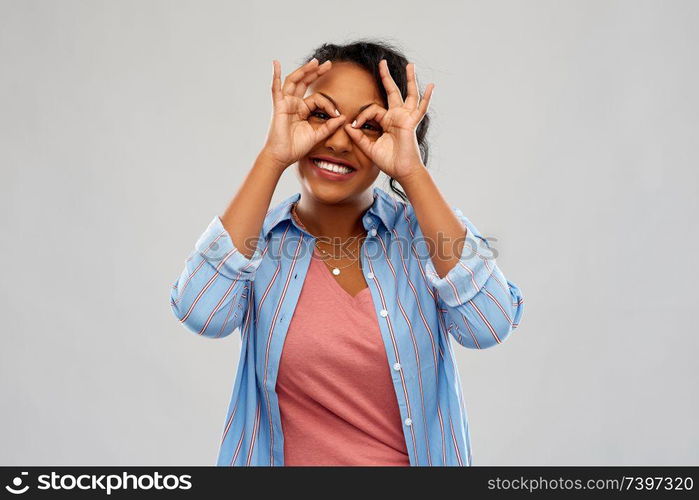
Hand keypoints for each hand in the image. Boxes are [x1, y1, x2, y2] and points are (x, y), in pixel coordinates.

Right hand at [260, 58, 346, 170]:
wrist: (283, 156)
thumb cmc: (296, 147)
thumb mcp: (317, 135)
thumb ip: (329, 126)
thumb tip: (343, 117)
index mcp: (302, 110)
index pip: (317, 99)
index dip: (329, 104)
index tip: (337, 113)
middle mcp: (293, 104)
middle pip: (304, 82)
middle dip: (315, 72)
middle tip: (328, 64)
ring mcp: (285, 104)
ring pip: (294, 81)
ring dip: (304, 70)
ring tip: (314, 62)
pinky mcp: (279, 106)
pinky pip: (276, 89)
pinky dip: (276, 76)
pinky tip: (276, 63)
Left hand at [343, 60, 433, 181]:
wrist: (401, 171)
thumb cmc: (389, 161)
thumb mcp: (369, 148)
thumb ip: (358, 137)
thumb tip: (347, 126)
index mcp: (386, 121)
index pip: (372, 109)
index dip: (361, 115)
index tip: (354, 125)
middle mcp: (397, 116)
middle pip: (392, 92)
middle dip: (386, 77)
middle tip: (382, 63)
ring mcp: (406, 118)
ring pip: (409, 94)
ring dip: (409, 79)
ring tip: (410, 65)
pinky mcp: (411, 122)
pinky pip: (421, 108)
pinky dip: (427, 97)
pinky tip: (431, 86)